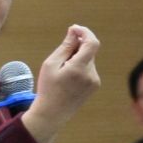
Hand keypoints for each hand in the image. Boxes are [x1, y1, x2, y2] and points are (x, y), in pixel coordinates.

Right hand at [21, 25, 100, 142]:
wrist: (52, 113)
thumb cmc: (48, 88)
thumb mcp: (51, 64)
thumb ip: (65, 47)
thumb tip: (74, 31)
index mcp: (79, 68)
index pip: (92, 43)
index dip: (85, 32)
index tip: (74, 29)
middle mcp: (91, 74)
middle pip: (88, 51)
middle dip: (77, 47)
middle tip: (61, 54)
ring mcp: (94, 81)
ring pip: (88, 59)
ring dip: (77, 57)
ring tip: (62, 70)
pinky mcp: (94, 85)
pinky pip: (89, 68)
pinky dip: (80, 66)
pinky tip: (68, 77)